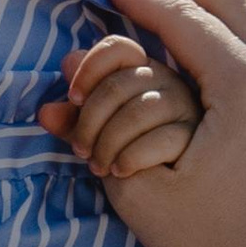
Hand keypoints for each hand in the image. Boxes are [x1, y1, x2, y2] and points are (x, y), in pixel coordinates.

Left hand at [37, 32, 200, 182]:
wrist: (164, 198)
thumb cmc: (127, 158)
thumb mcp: (93, 136)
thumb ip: (72, 118)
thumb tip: (49, 101)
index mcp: (141, 72)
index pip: (117, 48)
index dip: (90, 68)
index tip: (73, 98)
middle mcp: (166, 82)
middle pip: (119, 84)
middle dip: (89, 121)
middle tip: (80, 151)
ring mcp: (184, 108)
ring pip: (138, 112)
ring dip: (107, 144)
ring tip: (99, 167)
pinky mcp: (196, 138)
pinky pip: (161, 140)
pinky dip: (131, 158)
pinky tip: (121, 172)